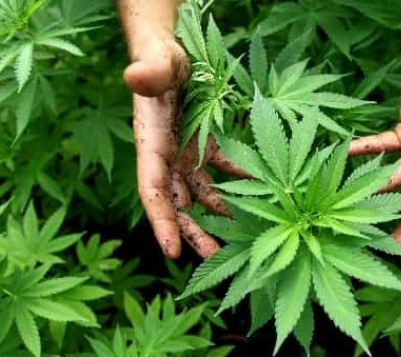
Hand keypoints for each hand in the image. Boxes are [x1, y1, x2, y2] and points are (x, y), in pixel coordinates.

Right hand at [126, 40, 245, 258]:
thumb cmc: (161, 58)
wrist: (171, 54)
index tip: (171, 251)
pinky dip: (243, 182)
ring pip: (203, 196)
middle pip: (179, 204)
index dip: (161, 222)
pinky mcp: (207, 147)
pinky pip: (227, 171)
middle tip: (214, 258)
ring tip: (241, 240)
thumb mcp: (158, 62)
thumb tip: (135, 76)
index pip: (152, 191)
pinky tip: (265, 192)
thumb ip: (149, 71)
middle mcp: (168, 158)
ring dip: (220, 217)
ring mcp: (187, 156)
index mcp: (151, 146)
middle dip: (194, 233)